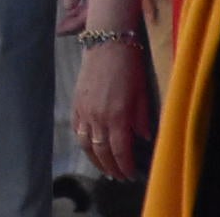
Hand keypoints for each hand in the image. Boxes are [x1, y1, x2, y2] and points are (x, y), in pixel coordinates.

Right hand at [74, 37, 153, 181]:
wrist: (107, 42)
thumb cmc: (129, 66)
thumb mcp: (142, 94)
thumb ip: (141, 119)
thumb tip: (142, 138)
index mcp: (117, 116)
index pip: (120, 151)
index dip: (125, 166)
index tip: (131, 175)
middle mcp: (97, 117)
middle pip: (101, 152)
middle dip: (111, 168)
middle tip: (119, 177)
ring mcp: (84, 110)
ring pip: (86, 144)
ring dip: (95, 160)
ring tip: (104, 169)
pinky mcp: (76, 103)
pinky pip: (77, 130)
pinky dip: (83, 142)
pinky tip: (90, 148)